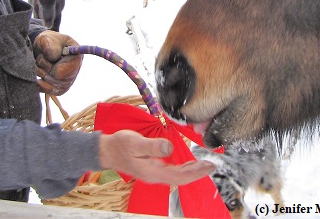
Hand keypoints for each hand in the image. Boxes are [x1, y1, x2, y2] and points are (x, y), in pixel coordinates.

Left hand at [32, 30, 82, 95]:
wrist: (42, 47)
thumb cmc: (47, 41)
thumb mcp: (49, 38)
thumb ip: (52, 46)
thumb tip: (53, 57)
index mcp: (76, 57)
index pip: (60, 72)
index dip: (50, 65)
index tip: (46, 56)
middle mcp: (75, 70)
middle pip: (54, 80)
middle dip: (43, 69)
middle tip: (41, 58)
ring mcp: (68, 80)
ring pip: (50, 86)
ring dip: (40, 74)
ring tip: (39, 64)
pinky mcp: (60, 87)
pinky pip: (48, 91)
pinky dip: (39, 83)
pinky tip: (38, 74)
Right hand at [98, 130, 214, 185]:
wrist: (107, 151)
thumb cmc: (120, 145)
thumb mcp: (135, 142)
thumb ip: (153, 145)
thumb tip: (170, 149)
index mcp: (152, 172)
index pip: (180, 176)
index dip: (196, 172)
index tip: (209, 167)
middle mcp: (155, 175)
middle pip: (181, 178)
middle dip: (198, 172)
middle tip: (212, 165)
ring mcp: (154, 173)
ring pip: (178, 175)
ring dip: (192, 170)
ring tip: (205, 165)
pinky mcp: (153, 168)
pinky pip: (173, 171)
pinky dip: (184, 167)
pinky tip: (189, 164)